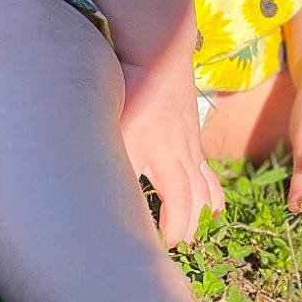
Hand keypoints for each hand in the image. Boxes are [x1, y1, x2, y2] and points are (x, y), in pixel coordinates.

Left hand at [120, 58, 225, 246]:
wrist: (157, 53)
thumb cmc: (127, 87)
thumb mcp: (111, 122)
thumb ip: (105, 156)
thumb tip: (89, 189)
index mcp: (156, 151)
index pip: (177, 201)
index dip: (175, 227)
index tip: (162, 245)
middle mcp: (178, 152)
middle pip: (194, 200)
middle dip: (187, 228)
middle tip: (174, 248)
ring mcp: (189, 146)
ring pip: (205, 188)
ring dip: (202, 216)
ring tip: (195, 235)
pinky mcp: (191, 140)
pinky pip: (207, 173)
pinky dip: (211, 196)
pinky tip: (212, 211)